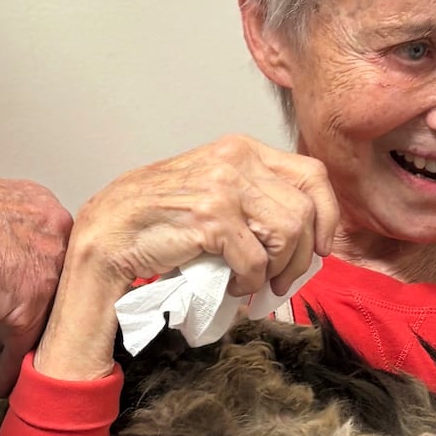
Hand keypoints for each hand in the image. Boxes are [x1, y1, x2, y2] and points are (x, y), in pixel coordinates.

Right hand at [0, 163, 71, 394]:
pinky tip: (6, 377)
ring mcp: (48, 272)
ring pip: (51, 313)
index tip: (30, 282)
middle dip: (47, 300)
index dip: (40, 267)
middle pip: (63, 278)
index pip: (54, 245)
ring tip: (27, 354)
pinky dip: (12, 365)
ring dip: (35, 335)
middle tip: (29, 319)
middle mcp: (56, 236)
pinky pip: (25, 344)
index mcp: (43, 208)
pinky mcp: (30, 306)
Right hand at [32, 136, 337, 382]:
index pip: (311, 174)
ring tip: (258, 285)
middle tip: (283, 280)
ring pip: (288, 234)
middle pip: (305, 209)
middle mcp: (235, 159)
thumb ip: (253, 195)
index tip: (322, 246)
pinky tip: (233, 287)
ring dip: (277, 270)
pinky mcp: (210, 218)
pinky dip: (250, 282)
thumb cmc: (159, 220)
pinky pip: (256, 260)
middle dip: (302, 255)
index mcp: (240, 149)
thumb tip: (305, 230)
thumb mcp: (212, 189)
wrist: (108, 234)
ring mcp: (222, 187)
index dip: (326, 214)